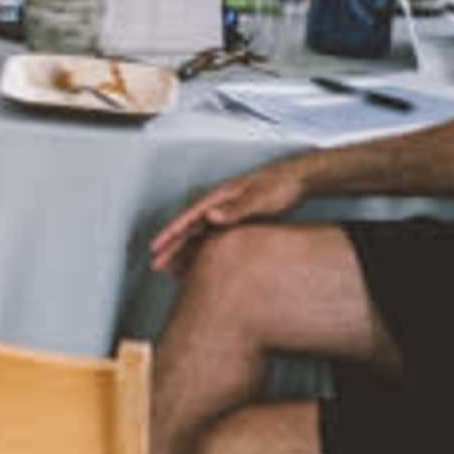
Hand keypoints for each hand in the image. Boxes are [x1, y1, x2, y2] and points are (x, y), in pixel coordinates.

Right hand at [148, 159, 312, 269]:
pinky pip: (214, 241)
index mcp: (217, 198)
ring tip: (175, 272)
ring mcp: (227, 215)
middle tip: (158, 266)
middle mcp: (218, 207)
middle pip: (189, 230)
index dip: (170, 234)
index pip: (187, 218)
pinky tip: (203, 265)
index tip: (156, 247)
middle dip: (172, 247)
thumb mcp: (257, 197)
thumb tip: (210, 216)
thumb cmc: (278, 185)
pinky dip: (205, 252)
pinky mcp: (237, 223)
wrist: (296, 181)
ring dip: (187, 252)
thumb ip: (235, 208)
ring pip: (200, 237)